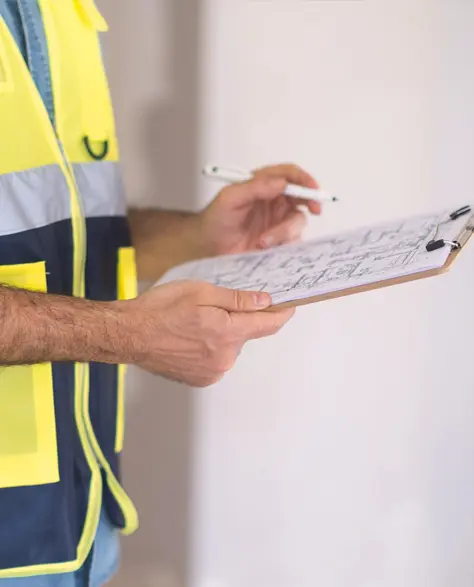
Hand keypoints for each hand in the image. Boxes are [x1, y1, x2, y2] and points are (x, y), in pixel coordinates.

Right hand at [119, 281, 294, 386]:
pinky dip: (210, 348)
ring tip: (193, 323)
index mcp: (228, 333)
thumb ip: (238, 299)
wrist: (129, 334)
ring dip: (222, 334)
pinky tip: (189, 338)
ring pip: (230, 347)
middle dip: (238, 320)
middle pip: (245, 335)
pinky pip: (216, 360)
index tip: (288, 307)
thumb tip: (265, 302)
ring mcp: (212, 372)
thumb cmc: (160, 310)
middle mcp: (225, 358)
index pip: (268, 325)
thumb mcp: (202, 292)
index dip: (281, 314)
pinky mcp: (200, 379)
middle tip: (212, 307)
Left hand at [199, 163, 320, 255]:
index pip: (289, 174)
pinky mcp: (278, 241)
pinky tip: (265, 248)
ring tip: (263, 242)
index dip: (303, 179)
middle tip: (314, 209)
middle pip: (302, 196)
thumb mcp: (230, 198)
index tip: (311, 188)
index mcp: (263, 185)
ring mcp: (277, 222)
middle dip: (311, 201)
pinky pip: (293, 241)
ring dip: (284, 231)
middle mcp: (274, 201)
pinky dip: (283, 244)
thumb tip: (281, 182)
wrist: (207, 249)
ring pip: (298, 220)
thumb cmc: (215, 221)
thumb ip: (254, 187)